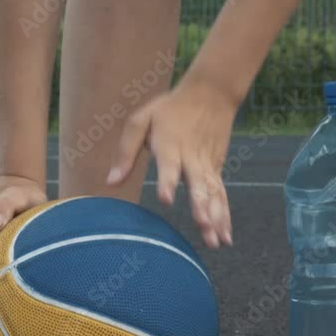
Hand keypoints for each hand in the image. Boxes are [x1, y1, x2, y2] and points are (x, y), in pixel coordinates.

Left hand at [108, 80, 237, 248]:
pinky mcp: (216, 169)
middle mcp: (191, 157)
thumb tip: (110, 182)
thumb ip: (125, 152)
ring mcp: (207, 164)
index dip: (168, 181)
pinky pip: (221, 196)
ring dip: (216, 218)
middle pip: (198, 183)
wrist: (211, 92)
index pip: (169, 164)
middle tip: (203, 226)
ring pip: (214, 194)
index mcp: (169, 143)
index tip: (166, 199)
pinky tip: (225, 238)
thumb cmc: (169, 108)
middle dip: (201, 206)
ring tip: (217, 242)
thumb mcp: (141, 120)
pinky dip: (225, 216)